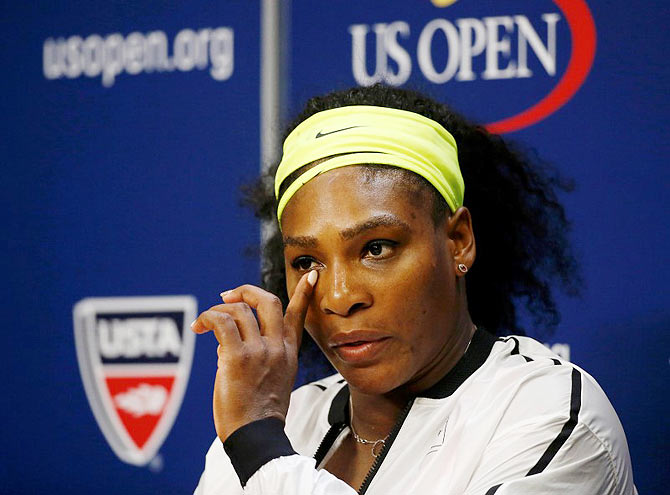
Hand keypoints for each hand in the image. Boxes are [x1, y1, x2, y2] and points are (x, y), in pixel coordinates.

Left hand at [191, 270, 317, 442]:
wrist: (256, 436)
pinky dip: (207, 319)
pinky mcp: (237, 357)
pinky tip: (198, 327)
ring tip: (203, 324)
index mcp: (288, 352)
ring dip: (216, 311)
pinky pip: (221, 323)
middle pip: (267, 301)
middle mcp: (277, 347)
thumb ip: (258, 354)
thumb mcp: (272, 379)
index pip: (299, 315)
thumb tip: (227, 340)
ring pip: (238, 311)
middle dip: (245, 291)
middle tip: (227, 296)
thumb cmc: (258, 413)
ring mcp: (259, 351)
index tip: (311, 275)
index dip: (304, 293)